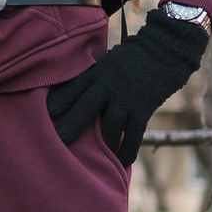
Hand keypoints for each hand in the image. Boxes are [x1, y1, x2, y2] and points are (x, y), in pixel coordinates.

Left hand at [45, 12, 208, 165]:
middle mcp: (108, 86)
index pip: (73, 88)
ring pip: (109, 127)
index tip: (45, 114)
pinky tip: (121, 162)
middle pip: (84, 109)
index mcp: (97, 73)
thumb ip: (96, 75)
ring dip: (103, 144)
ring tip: (95, 161)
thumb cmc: (137, 54)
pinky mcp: (143, 108)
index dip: (58, 102)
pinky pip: (133, 134)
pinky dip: (127, 150)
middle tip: (57, 142)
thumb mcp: (110, 60)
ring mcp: (125, 98)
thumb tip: (82, 90)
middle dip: (70, 127)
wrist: (166, 49)